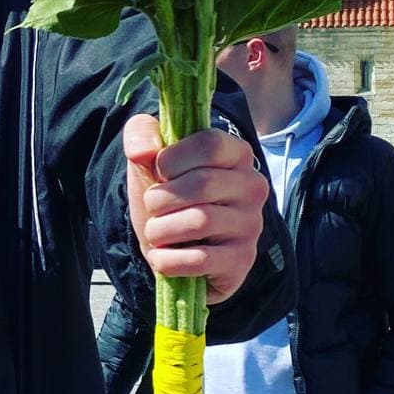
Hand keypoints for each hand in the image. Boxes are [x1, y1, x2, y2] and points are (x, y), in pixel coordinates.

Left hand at [124, 114, 269, 304]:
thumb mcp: (147, 157)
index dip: (172, 159)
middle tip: (152, 207)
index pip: (209, 144)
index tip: (158, 172)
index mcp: (236, 153)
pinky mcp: (242, 260)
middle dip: (160, 198)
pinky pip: (200, 260)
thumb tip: (143, 151)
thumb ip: (140, 132)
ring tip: (157, 232)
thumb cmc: (165, 192)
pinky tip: (162, 257)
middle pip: (202, 184)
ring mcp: (251, 225)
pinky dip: (168, 260)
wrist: (168, 242)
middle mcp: (252, 186)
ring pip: (200, 222)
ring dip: (160, 230)